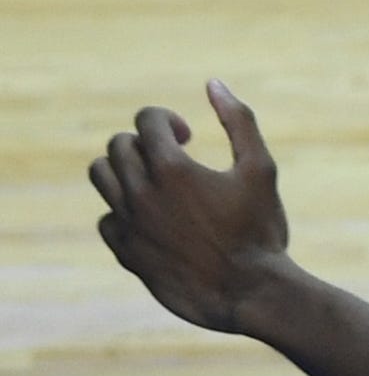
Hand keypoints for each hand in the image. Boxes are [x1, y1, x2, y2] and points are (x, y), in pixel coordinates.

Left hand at [91, 83, 290, 335]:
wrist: (248, 292)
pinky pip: (107, 219)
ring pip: (101, 177)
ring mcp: (129, 224)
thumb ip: (239, 121)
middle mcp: (141, 192)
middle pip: (118, 146)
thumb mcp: (261, 168)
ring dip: (125, 169)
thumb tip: (213, 83)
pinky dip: (124, 210)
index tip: (188, 135)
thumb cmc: (260, 228)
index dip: (166, 120)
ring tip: (157, 181)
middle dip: (144, 142)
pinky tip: (155, 218)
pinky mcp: (125, 252)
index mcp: (173, 167)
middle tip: (176, 156)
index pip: (145, 120)